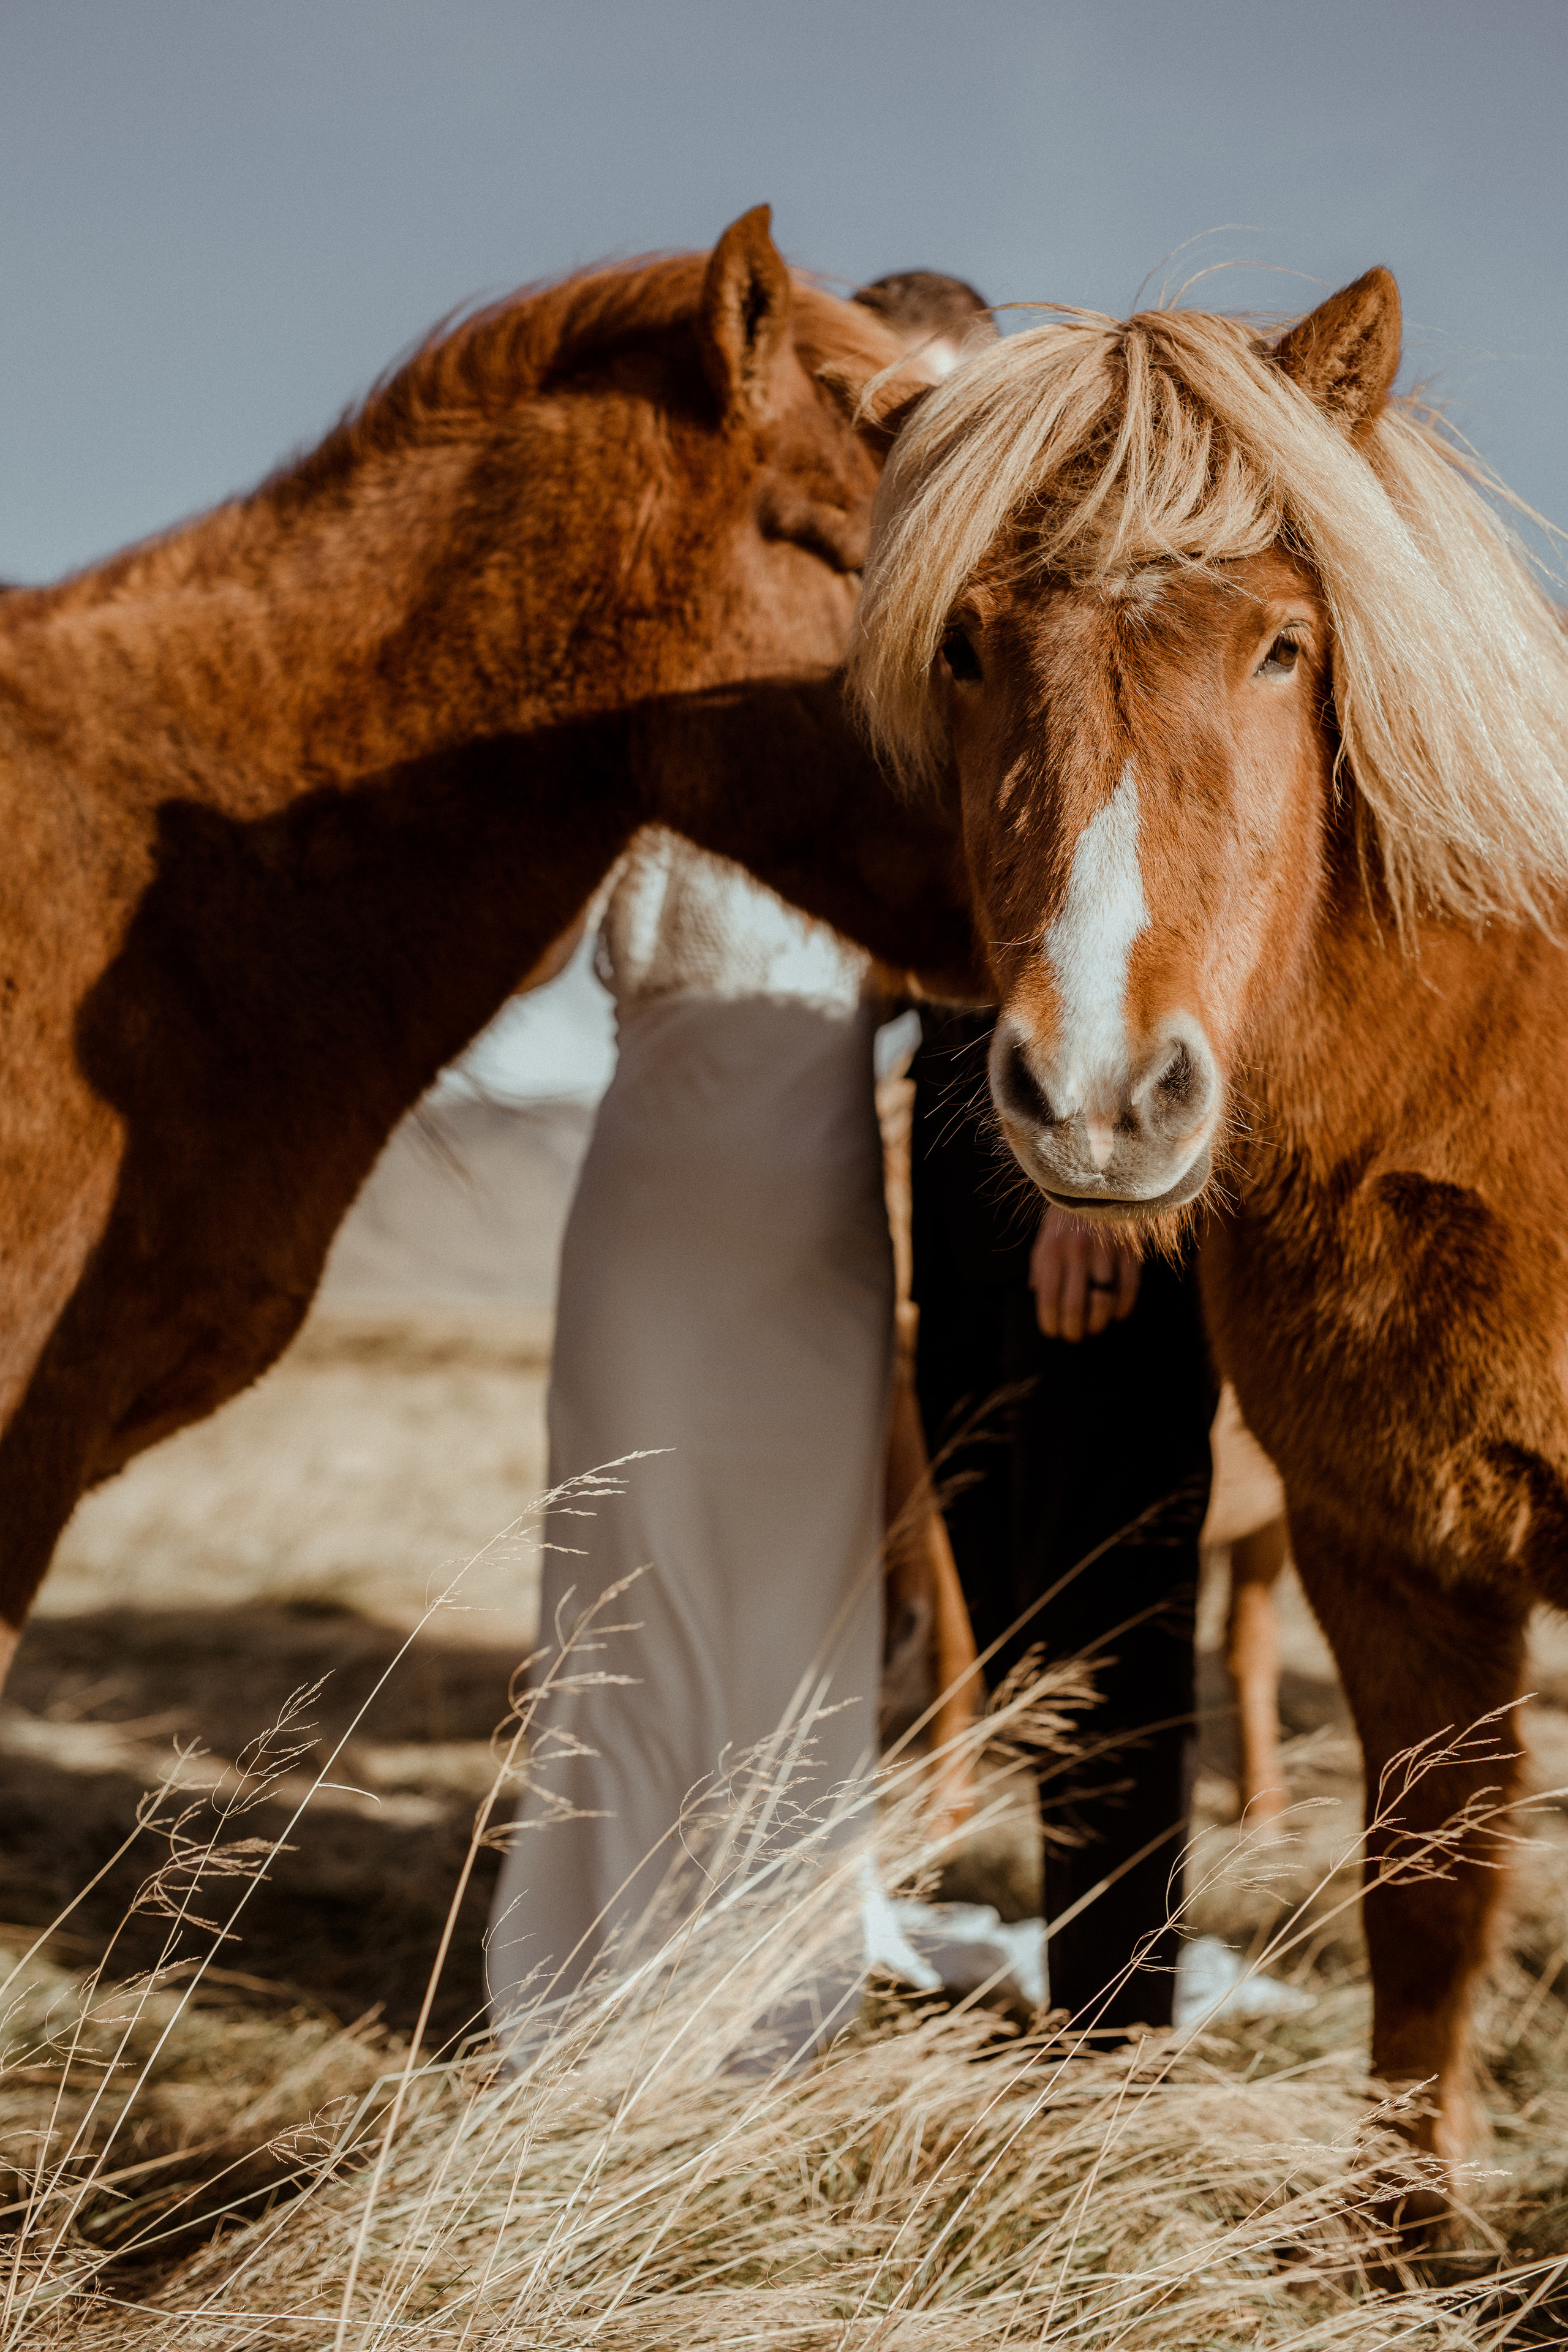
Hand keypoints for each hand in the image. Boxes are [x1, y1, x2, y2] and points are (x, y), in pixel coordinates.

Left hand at [1029, 1204, 1140, 1341]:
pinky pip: (1128, 1289)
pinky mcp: (1130, 1249)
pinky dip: (1123, 1308)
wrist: (1101, 1176)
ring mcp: (1106, 1251)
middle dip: (1073, 1330)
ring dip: (1098, 1323)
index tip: (1053, 1332)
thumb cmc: (1069, 1210)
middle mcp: (1077, 1252)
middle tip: (1074, 1336)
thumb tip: (1034, 1291)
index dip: (1050, 1323)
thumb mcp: (1046, 1232)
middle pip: (1075, 1308)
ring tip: (1094, 1327)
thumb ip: (1040, 1263)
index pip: (1048, 1299)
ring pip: (1103, 1303)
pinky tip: (1117, 1314)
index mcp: (1052, 1249)